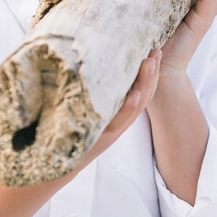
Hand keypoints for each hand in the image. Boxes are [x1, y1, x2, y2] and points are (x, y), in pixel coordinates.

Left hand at [70, 48, 162, 171]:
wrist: (59, 165)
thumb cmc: (69, 134)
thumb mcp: (84, 109)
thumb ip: (90, 90)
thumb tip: (82, 58)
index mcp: (118, 113)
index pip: (141, 90)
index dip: (150, 72)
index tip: (155, 51)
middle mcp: (120, 121)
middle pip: (144, 95)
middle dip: (153, 73)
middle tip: (157, 51)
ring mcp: (113, 130)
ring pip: (136, 105)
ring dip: (145, 84)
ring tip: (150, 63)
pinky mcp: (102, 137)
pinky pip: (119, 122)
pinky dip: (128, 108)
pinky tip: (134, 95)